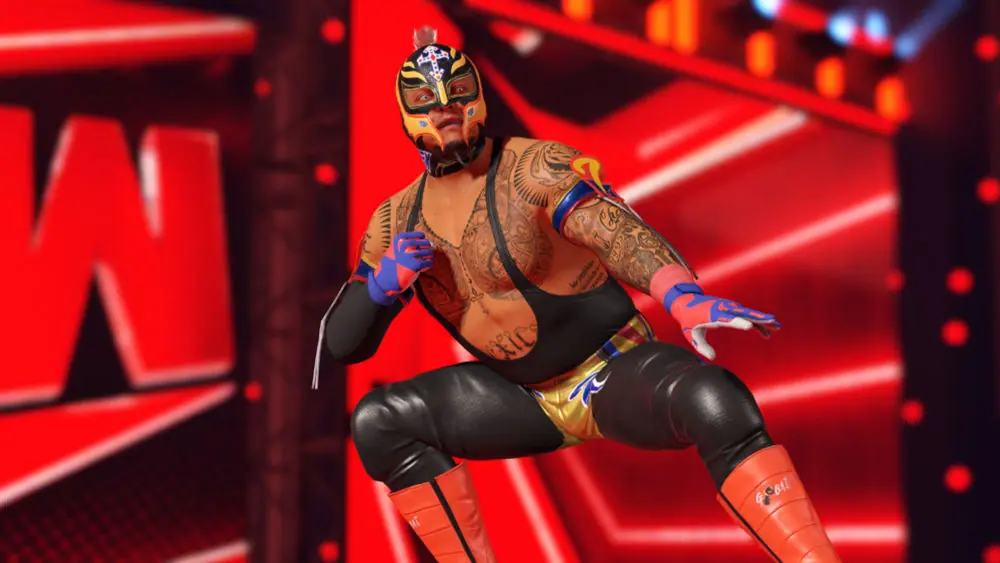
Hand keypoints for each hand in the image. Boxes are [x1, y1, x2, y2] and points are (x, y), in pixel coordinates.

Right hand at [368, 232, 433, 304]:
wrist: (385, 279)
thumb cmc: (391, 265)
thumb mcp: (395, 250)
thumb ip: (407, 245)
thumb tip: (428, 242)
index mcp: (399, 239)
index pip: (419, 234)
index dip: (423, 239)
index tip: (422, 243)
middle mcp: (405, 245)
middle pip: (426, 243)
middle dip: (428, 248)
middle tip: (426, 254)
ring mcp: (410, 255)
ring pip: (429, 252)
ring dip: (429, 257)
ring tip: (424, 261)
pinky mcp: (415, 265)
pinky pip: (429, 262)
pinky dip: (428, 265)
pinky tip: (423, 268)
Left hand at [664, 283, 779, 360]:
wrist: (686, 301)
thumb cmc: (687, 320)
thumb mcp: (689, 334)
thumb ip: (700, 346)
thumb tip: (712, 358)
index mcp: (711, 315)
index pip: (727, 319)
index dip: (738, 322)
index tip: (749, 326)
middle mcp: (722, 309)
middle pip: (743, 313)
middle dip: (758, 318)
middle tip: (773, 322)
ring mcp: (728, 307)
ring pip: (748, 313)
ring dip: (762, 319)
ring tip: (777, 326)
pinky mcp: (731, 308)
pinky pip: (746, 316)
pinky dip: (756, 323)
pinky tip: (767, 333)